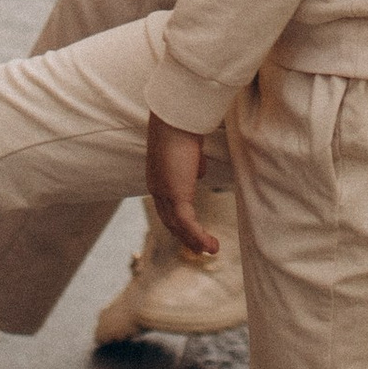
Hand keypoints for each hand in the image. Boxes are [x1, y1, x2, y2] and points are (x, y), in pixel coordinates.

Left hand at [145, 117, 219, 257]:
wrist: (177, 118)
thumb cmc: (183, 126)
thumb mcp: (189, 148)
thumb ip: (192, 162)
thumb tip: (198, 172)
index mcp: (158, 177)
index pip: (167, 206)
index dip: (179, 221)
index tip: (193, 230)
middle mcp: (157, 188)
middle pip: (170, 222)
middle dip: (186, 237)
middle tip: (201, 248)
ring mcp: (165, 193)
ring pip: (178, 226)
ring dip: (195, 241)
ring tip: (211, 250)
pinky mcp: (176, 195)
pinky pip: (187, 223)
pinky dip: (198, 237)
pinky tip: (210, 245)